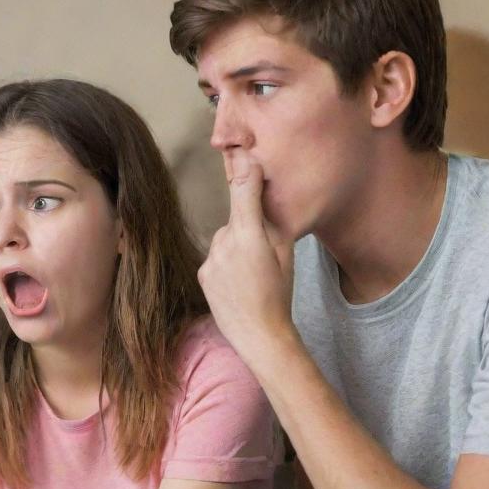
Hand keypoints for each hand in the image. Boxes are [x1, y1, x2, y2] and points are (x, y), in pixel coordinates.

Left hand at [199, 157, 296, 368]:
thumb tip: (264, 200)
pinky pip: (216, 256)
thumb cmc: (280, 294)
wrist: (259, 335)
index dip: (246, 172)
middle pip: (237, 220)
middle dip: (248, 227)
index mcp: (250, 237)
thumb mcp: (285, 254)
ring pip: (225, 239)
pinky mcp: (202, 273)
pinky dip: (225, 262)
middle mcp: (225, 244)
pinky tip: (238, 281)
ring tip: (251, 273)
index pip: (244, 193)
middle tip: (264, 253)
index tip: (244, 154)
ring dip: (236, 246)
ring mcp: (210, 260)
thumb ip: (272, 223)